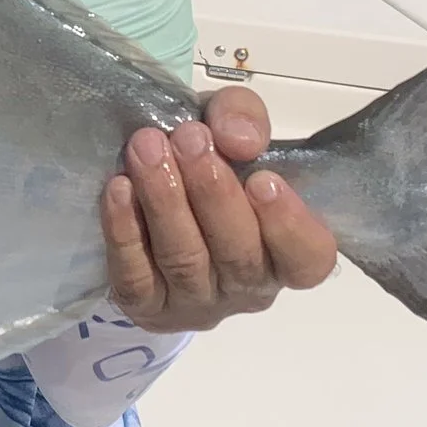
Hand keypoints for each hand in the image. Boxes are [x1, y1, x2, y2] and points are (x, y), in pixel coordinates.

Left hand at [101, 84, 338, 332]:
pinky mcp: (147, 307)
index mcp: (286, 250)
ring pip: (184, 260)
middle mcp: (248, 286)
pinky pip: (136, 278)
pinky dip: (125, 232)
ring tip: (147, 149)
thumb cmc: (210, 162)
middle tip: (189, 139)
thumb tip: (238, 139)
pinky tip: (118, 189)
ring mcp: (197, 303)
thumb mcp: (232, 126)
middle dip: (211, 193)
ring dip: (164, 201)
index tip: (262, 178)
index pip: (309, 259)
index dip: (290, 225)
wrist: (152, 186)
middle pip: (237, 254)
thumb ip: (245, 119)